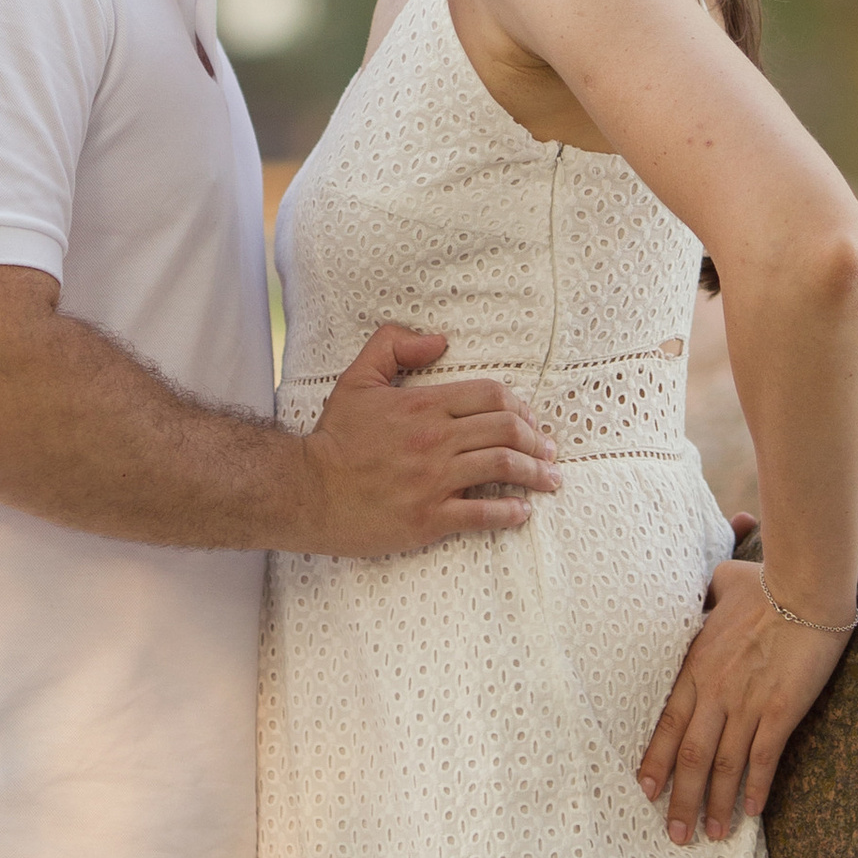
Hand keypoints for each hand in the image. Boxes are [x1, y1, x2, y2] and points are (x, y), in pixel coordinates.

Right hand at [296, 324, 560, 555]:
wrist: (307, 490)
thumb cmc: (334, 437)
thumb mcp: (358, 378)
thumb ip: (394, 345)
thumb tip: (439, 340)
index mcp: (424, 405)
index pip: (491, 395)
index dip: (521, 406)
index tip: (533, 420)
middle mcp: (435, 440)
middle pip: (507, 430)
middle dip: (538, 441)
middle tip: (550, 452)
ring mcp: (434, 481)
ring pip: (503, 469)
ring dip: (535, 474)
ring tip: (550, 481)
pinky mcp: (429, 518)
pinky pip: (482, 514)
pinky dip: (510, 513)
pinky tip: (522, 512)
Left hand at [638, 562, 852, 845]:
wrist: (804, 587)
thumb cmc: (765, 583)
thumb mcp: (721, 585)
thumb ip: (706, 596)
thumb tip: (704, 591)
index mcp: (697, 665)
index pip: (667, 723)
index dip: (655, 761)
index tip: (645, 791)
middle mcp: (716, 691)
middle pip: (690, 755)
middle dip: (680, 799)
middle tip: (675, 836)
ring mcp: (748, 703)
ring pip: (723, 765)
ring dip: (716, 803)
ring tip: (710, 834)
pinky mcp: (781, 710)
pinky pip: (763, 758)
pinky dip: (756, 788)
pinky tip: (752, 812)